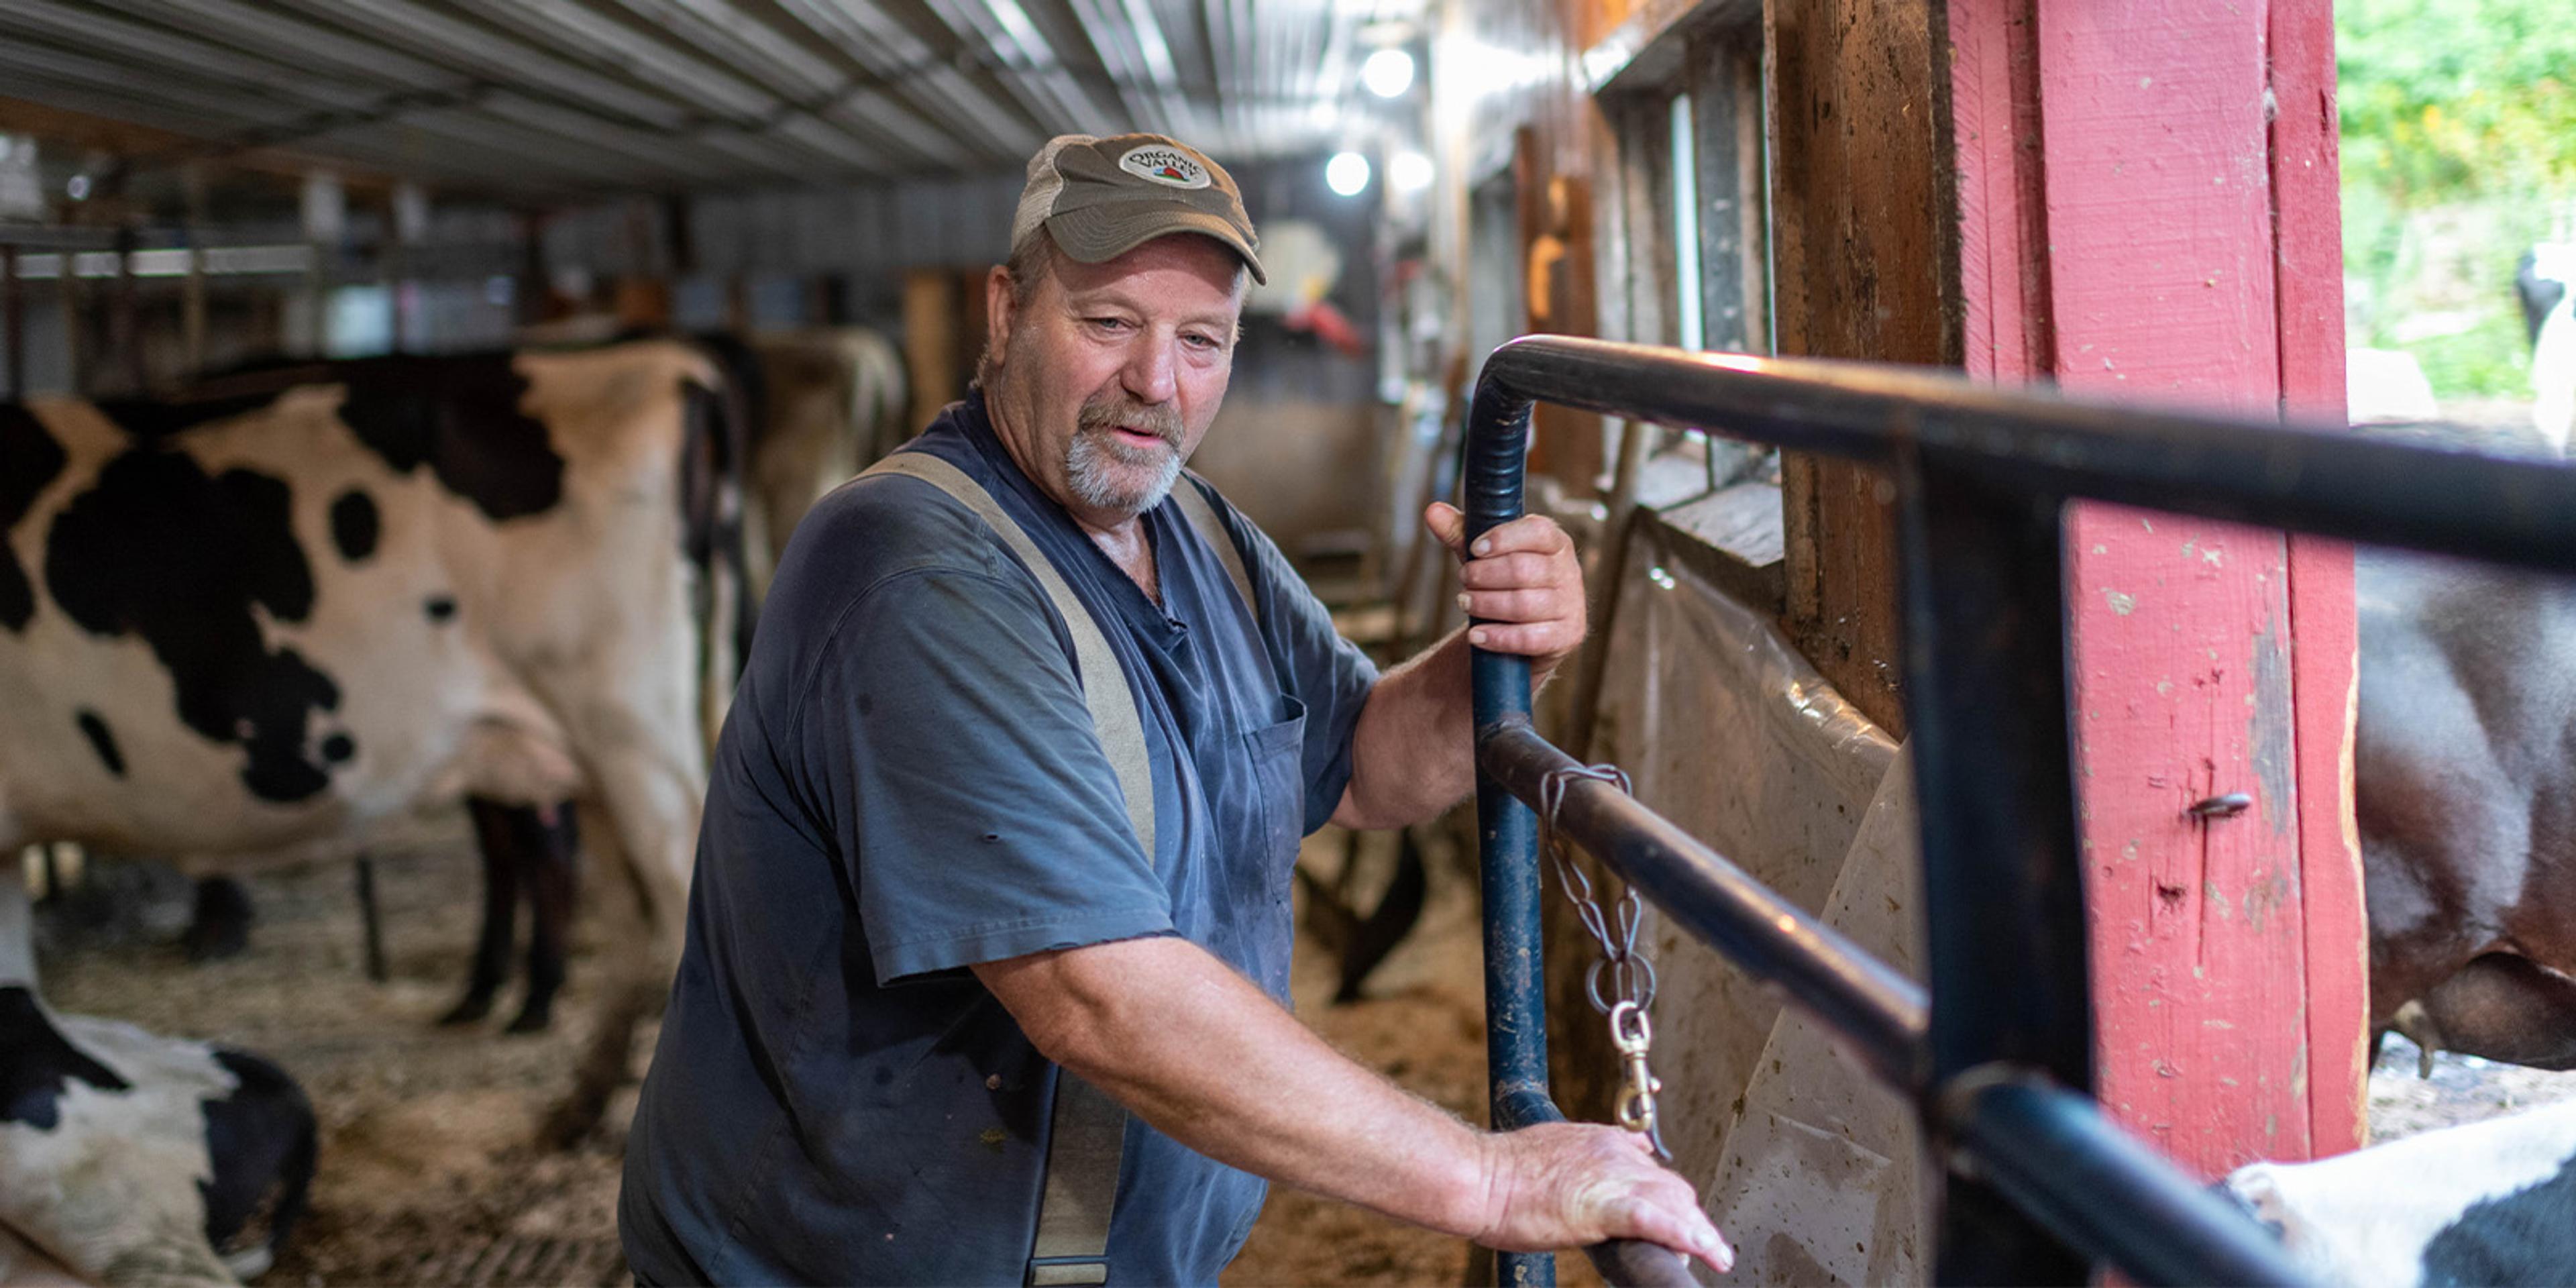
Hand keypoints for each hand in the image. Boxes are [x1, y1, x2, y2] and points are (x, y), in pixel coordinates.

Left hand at [1425, 502, 1587, 673]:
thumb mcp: (1484, 556)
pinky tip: (1476, 635)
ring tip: (1464, 601)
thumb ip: (1461, 532)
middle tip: (1463, 577)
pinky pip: (1530, 638)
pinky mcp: (1567, 635)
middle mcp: (1569, 571)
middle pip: (1522, 570)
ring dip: (1486, 603)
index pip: (1537, 531)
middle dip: (1485, 574)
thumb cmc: (1505, 583)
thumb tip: (1433, 511)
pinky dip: (1498, 637)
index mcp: (1555, 543)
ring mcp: (1571, 605)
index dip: (1503, 538)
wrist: (1526, 632)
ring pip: (1523, 605)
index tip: (1474, 548)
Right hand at [1471, 1122, 1733, 1273]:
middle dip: (1690, 1215)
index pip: (1652, 1170)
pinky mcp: (1603, 1205)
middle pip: (1673, 1185)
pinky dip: (1685, 1235)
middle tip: (1705, 1243)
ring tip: (1717, 1254)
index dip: (1669, 1197)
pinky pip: (1655, 1218)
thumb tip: (1622, 1155)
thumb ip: (1592, 1152)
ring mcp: (1612, 1177)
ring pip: (1675, 1201)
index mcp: (1603, 1141)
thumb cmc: (1503, 1170)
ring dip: (1700, 1231)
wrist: (1479, 1177)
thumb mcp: (1556, 1145)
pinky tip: (1706, 1251)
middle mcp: (1615, 1154)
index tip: (1679, 1216)